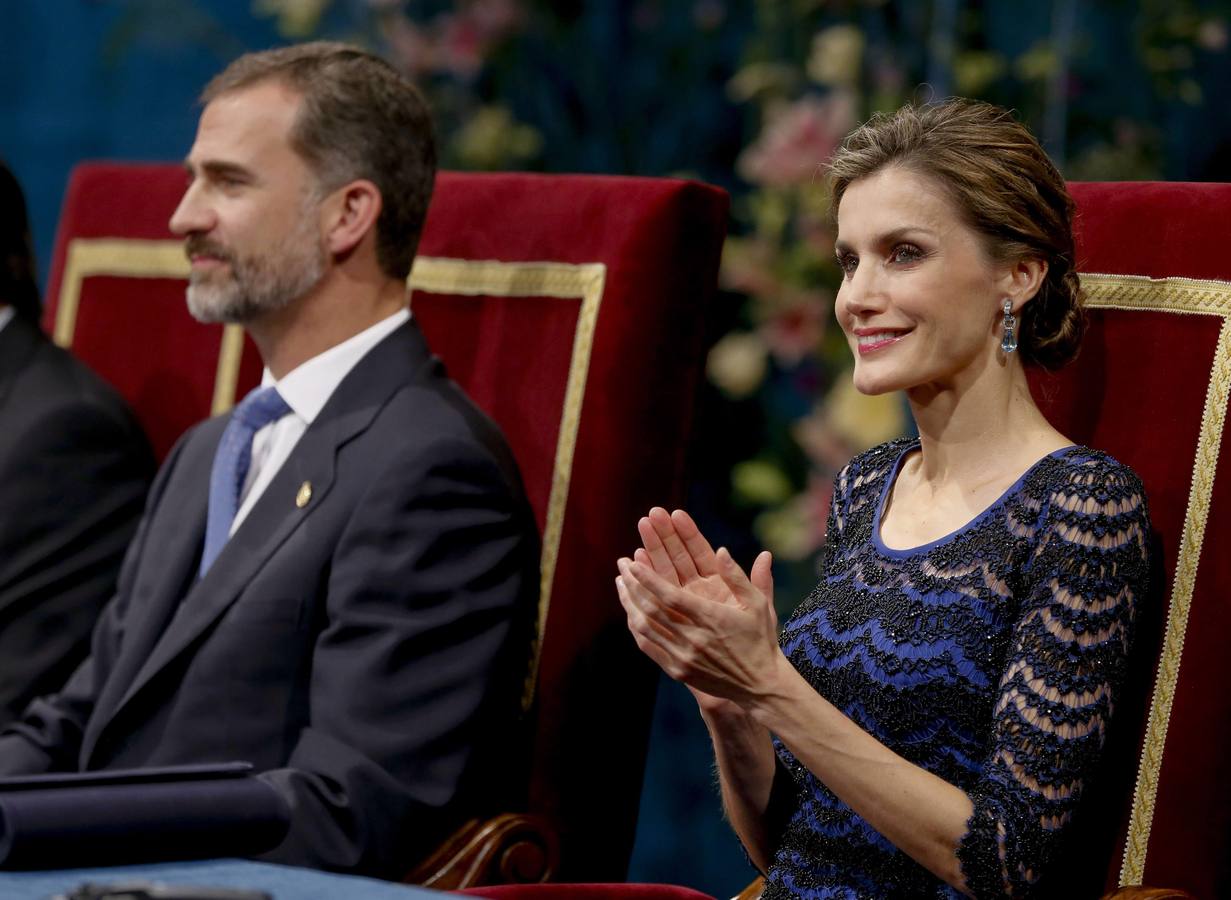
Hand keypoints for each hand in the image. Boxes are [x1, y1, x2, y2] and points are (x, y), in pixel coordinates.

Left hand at [616, 508, 783, 704]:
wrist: (760, 686)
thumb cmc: (760, 639)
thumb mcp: (758, 604)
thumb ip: (737, 576)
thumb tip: (721, 550)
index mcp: (711, 619)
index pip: (670, 596)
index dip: (648, 578)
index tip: (633, 562)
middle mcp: (693, 639)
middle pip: (651, 609)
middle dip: (633, 584)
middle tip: (621, 564)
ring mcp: (683, 657)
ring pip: (645, 628)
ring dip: (629, 603)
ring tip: (620, 583)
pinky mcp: (677, 671)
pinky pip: (648, 646)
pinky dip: (636, 627)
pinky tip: (631, 611)